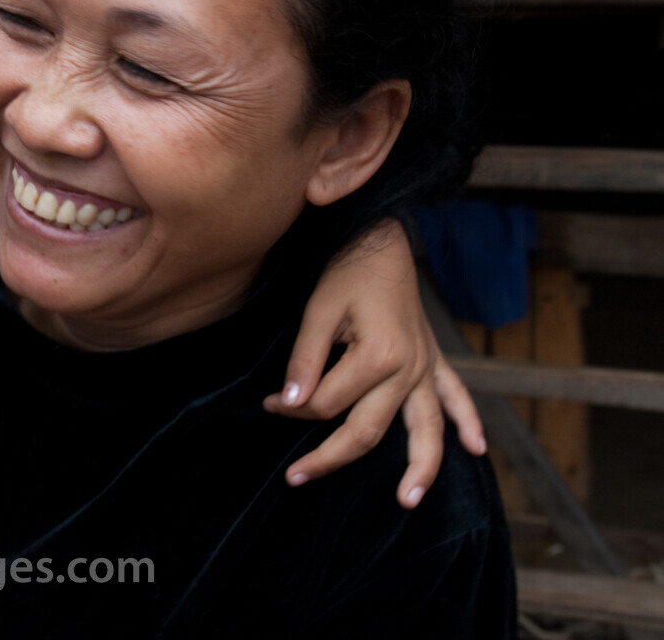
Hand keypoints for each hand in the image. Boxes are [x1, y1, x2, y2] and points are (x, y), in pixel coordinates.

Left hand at [263, 219, 486, 507]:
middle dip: (329, 456)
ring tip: (406, 501)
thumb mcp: (317, 310)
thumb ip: (305, 359)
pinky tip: (476, 449)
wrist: (380, 241)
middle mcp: (410, 368)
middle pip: (368, 429)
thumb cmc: (346, 272)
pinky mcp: (434, 360)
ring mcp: (426, 367)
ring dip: (420, 468)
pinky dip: (468, 422)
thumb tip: (288, 402)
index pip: (328, 402)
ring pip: (426, 429)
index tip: (266, 403)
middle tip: (295, 477)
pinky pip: (456, 396)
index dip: (291, 406)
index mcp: (379, 355)